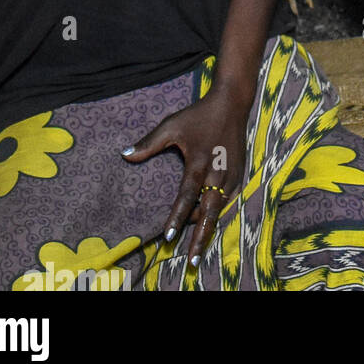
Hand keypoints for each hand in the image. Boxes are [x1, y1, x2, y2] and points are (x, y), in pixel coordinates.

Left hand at [121, 88, 248, 268]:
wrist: (232, 103)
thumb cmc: (198, 115)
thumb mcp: (172, 125)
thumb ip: (150, 143)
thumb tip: (124, 155)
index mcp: (200, 161)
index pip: (187, 196)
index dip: (177, 217)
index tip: (168, 236)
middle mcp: (218, 171)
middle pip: (209, 211)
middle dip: (201, 237)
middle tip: (192, 261)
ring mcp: (231, 173)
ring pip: (220, 208)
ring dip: (208, 227)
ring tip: (197, 248)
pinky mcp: (239, 173)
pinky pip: (228, 199)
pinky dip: (218, 212)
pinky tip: (209, 224)